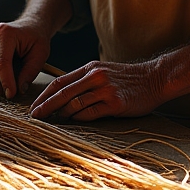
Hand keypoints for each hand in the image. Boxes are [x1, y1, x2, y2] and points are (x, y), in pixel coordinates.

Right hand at [0, 18, 52, 98]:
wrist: (31, 26)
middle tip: (8, 96)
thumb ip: (30, 72)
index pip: (1, 63)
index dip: (6, 81)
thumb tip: (19, 90)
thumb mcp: (40, 54)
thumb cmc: (36, 38)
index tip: (12, 94)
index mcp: (6, 33)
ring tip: (3, 91)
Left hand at [29, 59, 164, 120]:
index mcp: (89, 68)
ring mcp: (105, 90)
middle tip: (35, 116)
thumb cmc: (128, 78)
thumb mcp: (103, 72)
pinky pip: (90, 113)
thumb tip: (63, 95)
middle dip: (46, 106)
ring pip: (74, 104)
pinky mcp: (115, 103)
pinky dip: (78, 118)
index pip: (60, 81)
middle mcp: (95, 77)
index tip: (34, 105)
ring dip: (61, 114)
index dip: (44, 94)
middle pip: (62, 93)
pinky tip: (73, 121)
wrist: (155, 78)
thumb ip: (84, 81)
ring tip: (53, 120)